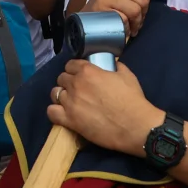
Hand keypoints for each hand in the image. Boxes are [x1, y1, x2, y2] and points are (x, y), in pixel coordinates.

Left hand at [47, 60, 161, 155]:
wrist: (135, 126)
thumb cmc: (133, 100)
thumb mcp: (126, 75)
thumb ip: (115, 65)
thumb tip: (112, 62)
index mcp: (88, 71)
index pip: (70, 64)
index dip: (75, 69)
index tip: (79, 74)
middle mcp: (76, 84)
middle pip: (61, 78)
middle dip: (68, 82)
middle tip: (77, 89)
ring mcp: (71, 103)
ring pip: (55, 93)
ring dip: (61, 95)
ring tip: (70, 101)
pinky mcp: (70, 120)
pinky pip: (51, 112)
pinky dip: (55, 111)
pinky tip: (63, 113)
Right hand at [86, 0, 148, 36]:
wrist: (86, 19)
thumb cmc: (105, 0)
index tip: (137, 5)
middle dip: (142, 14)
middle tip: (135, 19)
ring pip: (135, 11)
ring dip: (136, 23)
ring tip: (131, 25)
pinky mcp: (102, 12)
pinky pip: (125, 19)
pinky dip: (126, 27)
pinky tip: (122, 29)